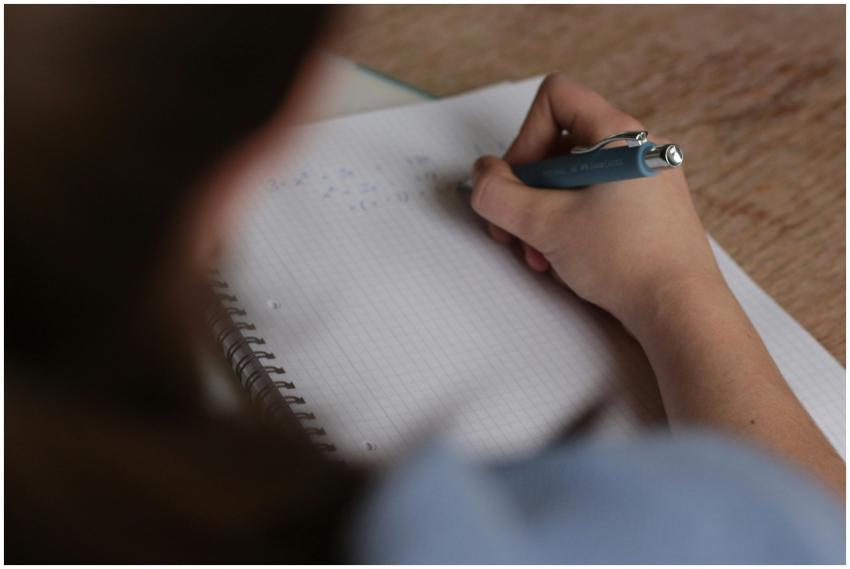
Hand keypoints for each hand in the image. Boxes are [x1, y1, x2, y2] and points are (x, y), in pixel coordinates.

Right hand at [471, 74, 724, 334]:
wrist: (681, 311)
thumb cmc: (628, 262)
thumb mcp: (545, 225)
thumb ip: (498, 195)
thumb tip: (481, 176)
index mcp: (620, 136)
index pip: (556, 98)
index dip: (525, 135)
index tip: (520, 181)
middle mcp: (636, 150)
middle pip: (559, 143)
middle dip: (527, 188)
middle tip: (514, 226)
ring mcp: (643, 180)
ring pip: (573, 179)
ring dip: (542, 214)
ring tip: (539, 254)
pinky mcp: (645, 209)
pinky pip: (593, 201)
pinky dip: (568, 224)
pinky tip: (562, 260)